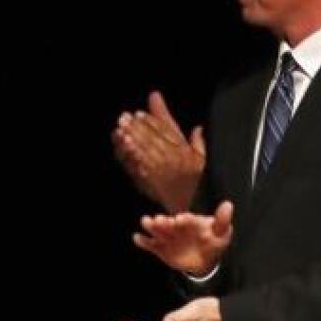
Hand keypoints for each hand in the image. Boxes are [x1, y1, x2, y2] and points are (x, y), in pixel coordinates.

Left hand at [113, 91, 205, 213]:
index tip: (138, 113)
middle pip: (152, 140)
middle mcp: (174, 160)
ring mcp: (161, 172)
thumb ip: (197, 141)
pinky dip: (130, 155)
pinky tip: (123, 146)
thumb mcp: (200, 159)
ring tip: (120, 129)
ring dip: (131, 138)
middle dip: (137, 127)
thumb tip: (198, 127)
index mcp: (185, 152)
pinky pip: (139, 167)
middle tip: (124, 118)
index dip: (151, 122)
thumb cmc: (196, 182)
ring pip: (144, 151)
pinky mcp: (151, 183)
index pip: (166, 133)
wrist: (191, 207)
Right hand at [133, 200, 233, 274]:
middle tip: (159, 220)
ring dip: (151, 226)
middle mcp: (176, 226)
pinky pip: (149, 244)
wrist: (203, 260)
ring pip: (156, 230)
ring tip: (146, 222)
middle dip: (164, 222)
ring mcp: (167, 237)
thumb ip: (222, 220)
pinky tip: (137, 238)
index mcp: (190, 221)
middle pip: (168, 223)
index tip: (180, 219)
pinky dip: (142, 241)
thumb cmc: (213, 242)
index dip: (184, 220)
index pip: (187, 220)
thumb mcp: (221, 233)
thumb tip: (228, 204)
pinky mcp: (159, 248)